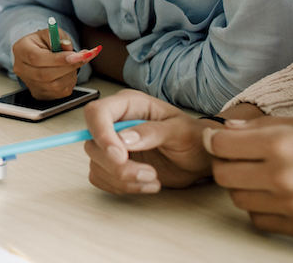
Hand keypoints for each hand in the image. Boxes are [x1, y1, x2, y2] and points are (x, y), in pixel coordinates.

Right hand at [11, 27, 98, 99]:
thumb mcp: (52, 33)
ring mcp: (29, 83)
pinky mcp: (39, 93)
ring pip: (54, 85)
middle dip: (69, 67)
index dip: (58, 59)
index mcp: (20, 50)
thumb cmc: (45, 42)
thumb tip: (68, 48)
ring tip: (75, 62)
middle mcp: (21, 68)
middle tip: (84, 57)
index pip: (37, 58)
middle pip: (45, 75)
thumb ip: (60, 38)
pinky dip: (69, 81)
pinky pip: (59, 92)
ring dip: (71, 74)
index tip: (77, 56)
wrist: (40, 52)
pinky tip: (70, 71)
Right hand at [83, 90, 213, 193]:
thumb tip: (124, 139)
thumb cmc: (193, 138)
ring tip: (154, 179)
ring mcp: (112, 144)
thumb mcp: (180, 131)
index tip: (121, 156)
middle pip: (92, 143)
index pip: (96, 112)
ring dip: (123, 179)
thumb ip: (153, 132)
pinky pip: (100, 177)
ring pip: (95, 163)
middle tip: (150, 174)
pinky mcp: (112, 164)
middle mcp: (115, 122)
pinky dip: (120, 187)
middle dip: (118, 166)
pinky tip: (145, 185)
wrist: (199, 158)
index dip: (101, 134)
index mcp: (129, 104)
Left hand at [208, 115, 292, 236]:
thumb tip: (225, 129)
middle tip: (238, 159)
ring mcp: (288, 204)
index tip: (217, 140)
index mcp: (280, 145)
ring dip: (242, 187)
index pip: (222, 145)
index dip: (214, 141)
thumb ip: (259, 125)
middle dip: (225, 165)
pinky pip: (257, 219)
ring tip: (261, 177)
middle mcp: (281, 176)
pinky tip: (274, 195)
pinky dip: (259, 208)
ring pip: (237, 198)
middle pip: (223, 175)